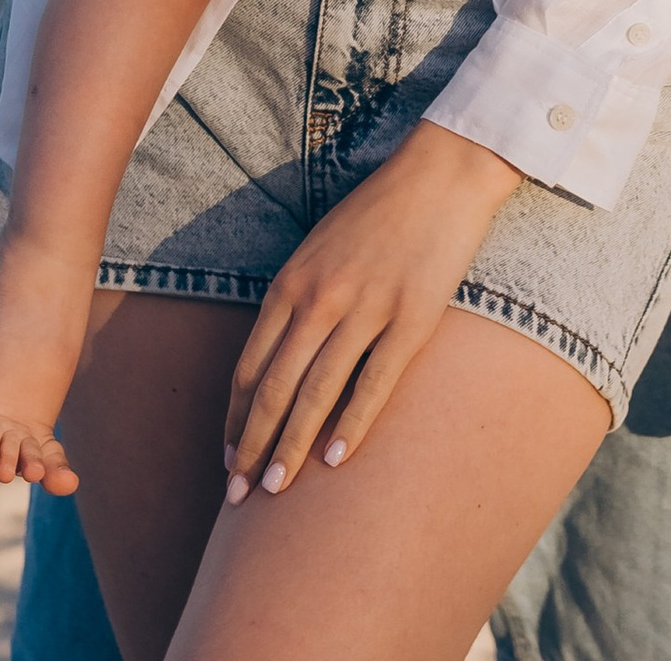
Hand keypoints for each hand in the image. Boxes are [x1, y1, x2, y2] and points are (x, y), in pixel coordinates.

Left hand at [221, 126, 519, 495]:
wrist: (441, 175)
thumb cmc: (377, 213)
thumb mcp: (318, 250)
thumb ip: (295, 300)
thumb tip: (274, 360)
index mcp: (291, 282)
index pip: (249, 367)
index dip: (236, 420)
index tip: (229, 460)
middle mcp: (320, 298)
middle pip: (273, 387)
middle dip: (252, 446)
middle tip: (239, 495)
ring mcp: (365, 308)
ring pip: (316, 392)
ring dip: (292, 446)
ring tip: (276, 490)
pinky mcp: (411, 318)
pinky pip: (374, 381)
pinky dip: (351, 424)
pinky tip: (336, 460)